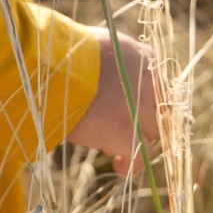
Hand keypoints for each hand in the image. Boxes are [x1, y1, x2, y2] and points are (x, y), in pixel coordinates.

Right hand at [65, 29, 159, 163]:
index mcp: (143, 59)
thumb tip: (110, 76)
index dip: (143, 101)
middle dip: (139, 121)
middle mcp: (149, 83)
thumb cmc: (66, 57)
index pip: (157, 86)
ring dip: (134, 140)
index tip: (128, 108)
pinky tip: (119, 165)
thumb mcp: (101, 47)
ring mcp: (141, 110)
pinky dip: (133, 163)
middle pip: (156, 111)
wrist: (55, 71)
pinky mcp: (128, 133)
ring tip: (109, 144)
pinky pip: (142, 155)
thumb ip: (117, 61)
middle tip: (116, 126)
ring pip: (150, 133)